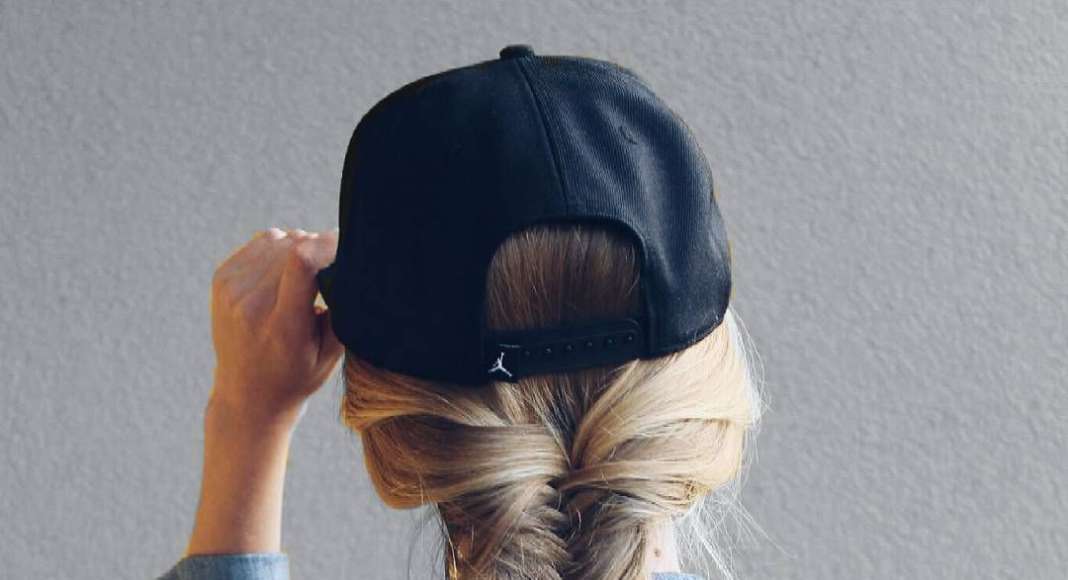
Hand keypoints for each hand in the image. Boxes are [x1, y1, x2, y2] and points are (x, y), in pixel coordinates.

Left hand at [208, 227, 343, 427]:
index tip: (346, 244)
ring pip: (280, 239)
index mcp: (284, 327)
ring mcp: (232, 291)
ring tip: (305, 278)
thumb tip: (348, 261)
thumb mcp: (331, 353)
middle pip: (294, 247)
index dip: (327, 244)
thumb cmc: (298, 375)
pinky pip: (262, 242)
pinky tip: (284, 274)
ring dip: (299, 248)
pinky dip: (279, 249)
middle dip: (318, 249)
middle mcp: (252, 306)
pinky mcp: (222, 279)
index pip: (301, 263)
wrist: (247, 396)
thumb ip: (343, 308)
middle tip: (329, 272)